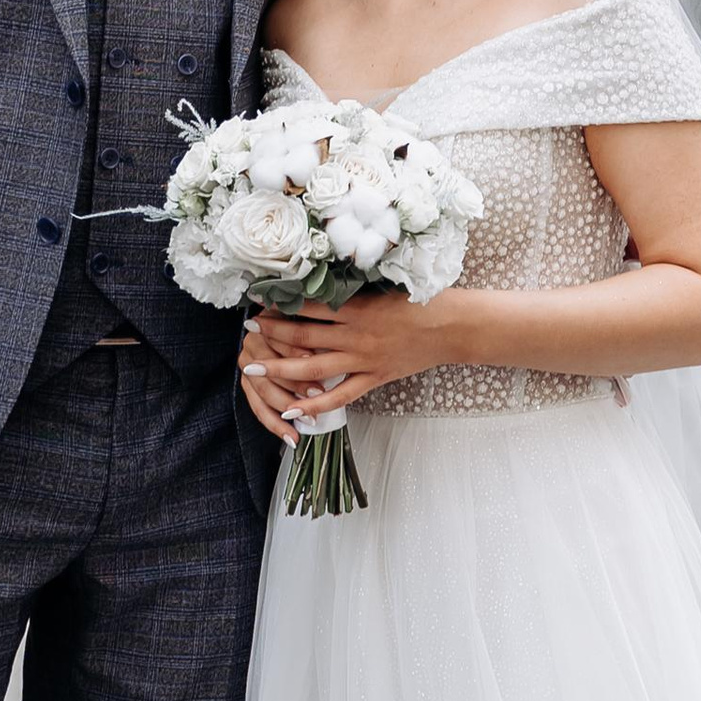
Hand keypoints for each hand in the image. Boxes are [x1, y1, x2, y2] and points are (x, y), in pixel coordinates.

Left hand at [243, 291, 463, 420]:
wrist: (452, 328)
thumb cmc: (422, 302)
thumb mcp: (384, 289)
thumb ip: (354, 293)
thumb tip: (321, 288)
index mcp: (358, 308)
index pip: (310, 306)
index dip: (282, 304)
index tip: (260, 300)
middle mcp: (356, 335)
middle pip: (304, 336)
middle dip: (272, 333)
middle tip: (248, 330)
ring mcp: (364, 360)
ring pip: (314, 368)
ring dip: (282, 369)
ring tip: (255, 369)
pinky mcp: (374, 379)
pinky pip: (340, 396)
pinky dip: (315, 406)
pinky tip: (293, 412)